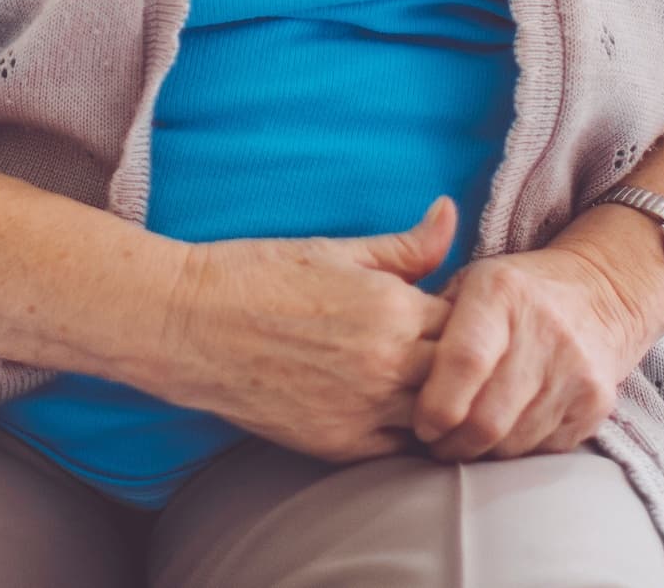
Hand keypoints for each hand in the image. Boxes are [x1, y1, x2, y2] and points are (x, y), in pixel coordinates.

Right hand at [155, 197, 457, 463]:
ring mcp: (362, 412)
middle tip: (455, 347)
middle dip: (465, 361)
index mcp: (393, 309)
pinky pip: (398, 450)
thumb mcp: (340, 249)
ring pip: (436, 418)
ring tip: (432, 380)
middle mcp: (386, 365)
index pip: (469, 322)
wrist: (192, 326)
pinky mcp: (336, 446)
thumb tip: (450, 213)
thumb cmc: (262, 275)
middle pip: (461, 373)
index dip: (471, 315)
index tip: (462, 308)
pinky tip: (404, 411)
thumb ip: (406, 245)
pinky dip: (410, 434)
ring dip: (442, 400)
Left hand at [411, 232, 656, 462]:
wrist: (598, 292)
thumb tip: (388, 368)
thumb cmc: (513, 295)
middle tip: (435, 442)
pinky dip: (515, 449)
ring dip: (480, 452)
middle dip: (451, 443)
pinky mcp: (595, 400)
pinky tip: (504, 430)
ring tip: (465, 438)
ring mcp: (575, 367)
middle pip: (486, 418)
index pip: (464, 362)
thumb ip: (429, 320)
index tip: (421, 423)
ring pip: (512, 443)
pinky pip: (541, 450)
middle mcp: (544, 327)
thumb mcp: (470, 283)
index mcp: (502, 291)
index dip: (436, 405)